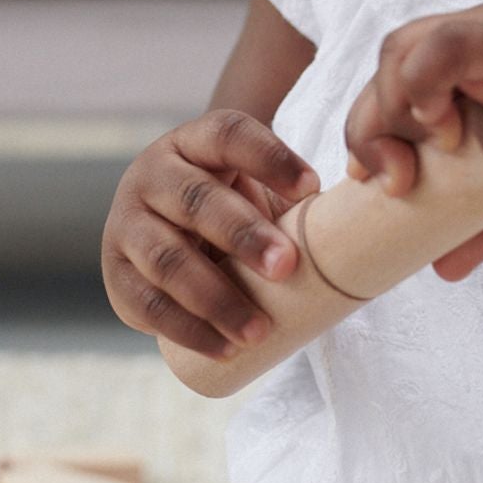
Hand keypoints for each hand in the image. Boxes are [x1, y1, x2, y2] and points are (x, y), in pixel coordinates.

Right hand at [103, 109, 320, 359]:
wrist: (170, 236)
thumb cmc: (233, 211)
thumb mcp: (255, 191)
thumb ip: (296, 202)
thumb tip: (366, 229)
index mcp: (193, 142)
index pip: (228, 134)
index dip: (268, 157)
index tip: (312, 187)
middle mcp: (152, 175)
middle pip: (195, 199)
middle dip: (243, 234)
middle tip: (287, 266)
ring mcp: (127, 224)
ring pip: (168, 258)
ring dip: (216, 297)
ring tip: (260, 330)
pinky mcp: (116, 274)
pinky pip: (149, 305)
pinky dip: (190, 330)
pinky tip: (225, 348)